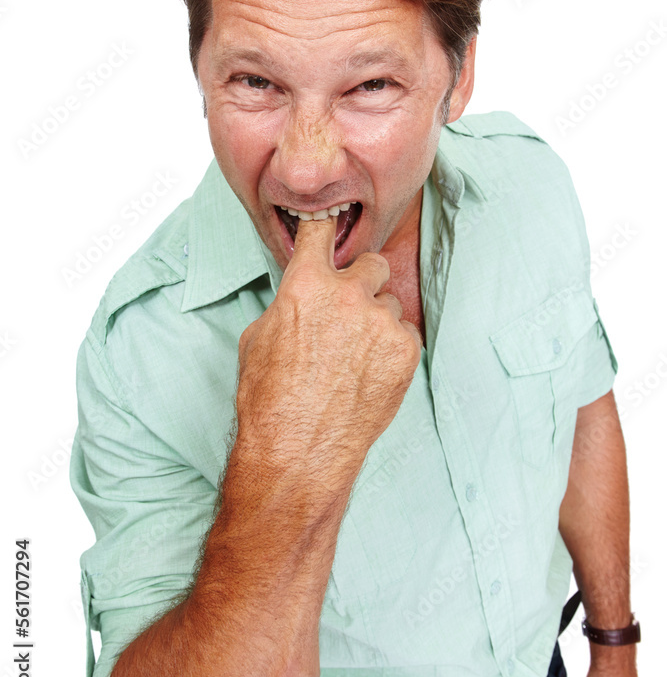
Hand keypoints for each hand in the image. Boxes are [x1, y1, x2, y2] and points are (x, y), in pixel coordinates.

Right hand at [236, 215, 421, 484]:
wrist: (298, 452)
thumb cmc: (269, 400)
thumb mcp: (257, 338)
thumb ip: (289, 303)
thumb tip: (303, 295)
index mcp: (305, 284)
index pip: (321, 230)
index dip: (325, 227)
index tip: (332, 225)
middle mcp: (347, 295)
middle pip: (372, 263)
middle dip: (362, 281)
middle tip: (350, 308)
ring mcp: (380, 323)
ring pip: (389, 303)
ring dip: (376, 320)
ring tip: (355, 356)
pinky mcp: (405, 351)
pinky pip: (405, 332)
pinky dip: (392, 347)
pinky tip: (370, 371)